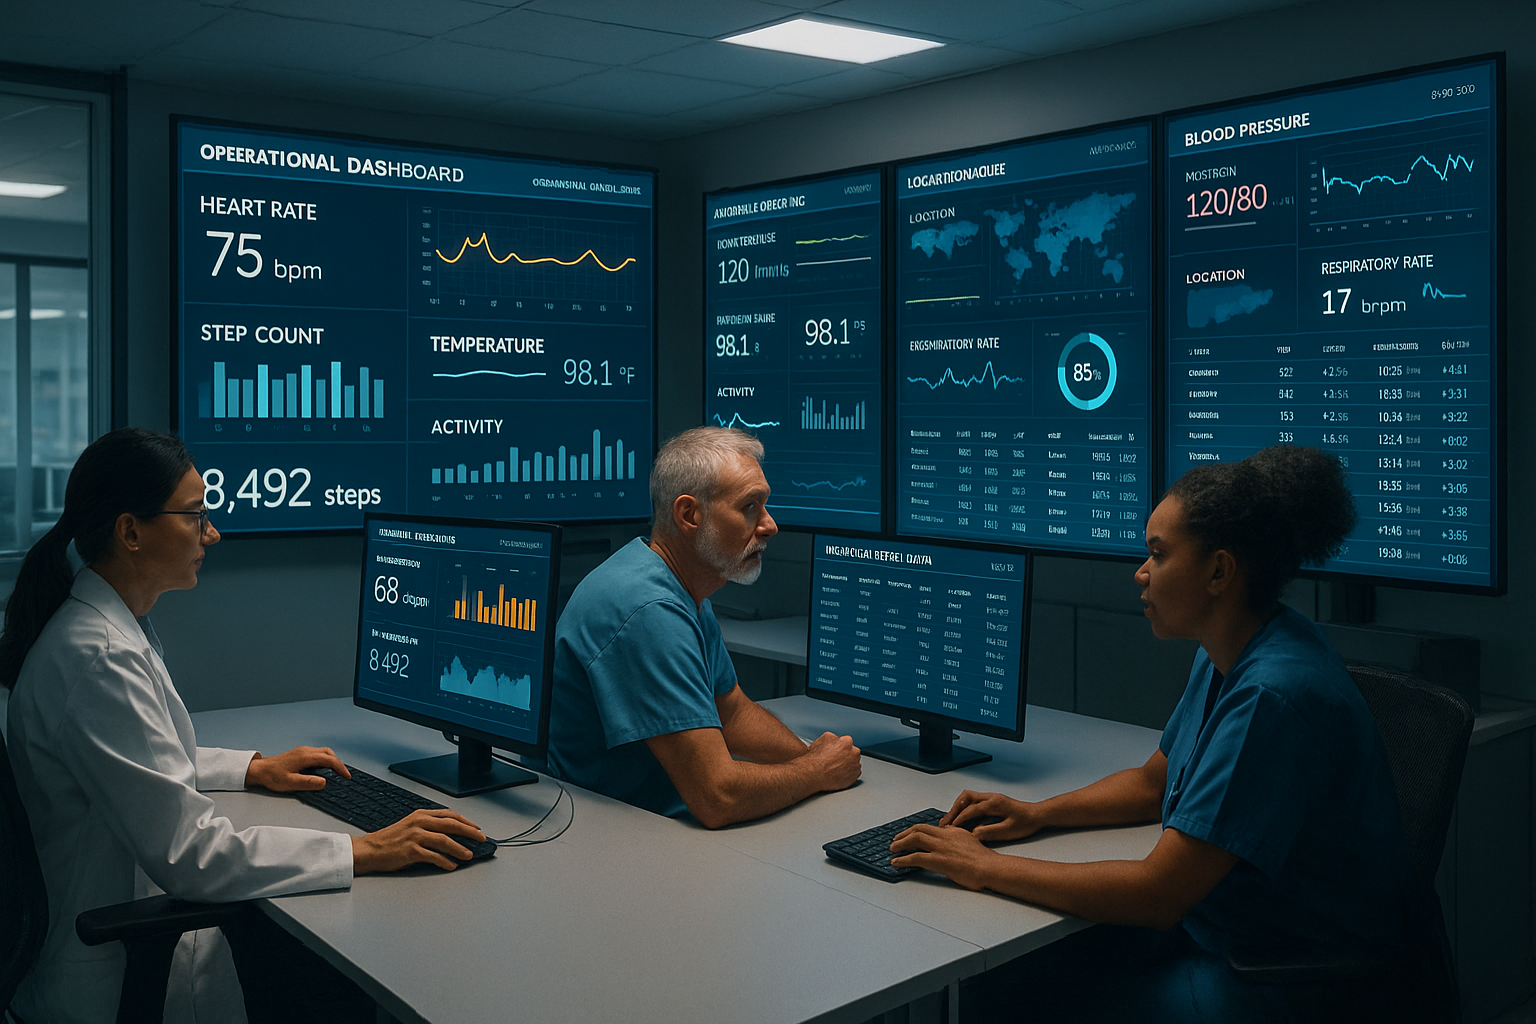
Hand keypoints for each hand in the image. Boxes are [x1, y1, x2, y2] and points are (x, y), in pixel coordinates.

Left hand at [245, 746, 347, 791]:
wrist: (259, 770)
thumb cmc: (272, 776)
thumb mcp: (290, 783)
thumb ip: (307, 782)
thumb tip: (324, 782)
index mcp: (305, 757)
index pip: (329, 760)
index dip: (340, 768)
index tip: (346, 776)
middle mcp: (305, 751)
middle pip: (328, 753)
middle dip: (338, 763)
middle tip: (344, 774)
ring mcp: (302, 751)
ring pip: (323, 752)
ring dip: (332, 760)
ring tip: (336, 771)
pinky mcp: (299, 753)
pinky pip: (317, 753)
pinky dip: (325, 759)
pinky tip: (323, 768)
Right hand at [351, 809, 486, 872]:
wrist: (370, 849)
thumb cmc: (391, 839)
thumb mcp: (411, 825)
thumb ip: (430, 826)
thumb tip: (453, 834)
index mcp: (421, 815)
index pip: (450, 815)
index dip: (466, 821)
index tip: (476, 829)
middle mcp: (419, 822)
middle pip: (451, 825)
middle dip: (469, 832)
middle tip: (481, 839)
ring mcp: (415, 836)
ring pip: (444, 840)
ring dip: (459, 848)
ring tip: (469, 855)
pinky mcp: (410, 850)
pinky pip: (432, 856)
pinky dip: (444, 861)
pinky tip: (451, 865)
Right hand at [799, 732, 861, 791]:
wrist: (814, 776)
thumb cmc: (816, 760)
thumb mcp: (822, 739)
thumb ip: (834, 737)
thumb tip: (836, 738)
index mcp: (846, 742)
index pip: (847, 741)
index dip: (840, 746)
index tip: (836, 750)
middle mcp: (854, 753)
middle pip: (852, 751)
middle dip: (845, 754)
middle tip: (835, 759)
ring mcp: (855, 765)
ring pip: (853, 762)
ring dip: (847, 764)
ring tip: (835, 767)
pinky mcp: (855, 776)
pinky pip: (854, 772)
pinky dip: (849, 773)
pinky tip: (839, 773)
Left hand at [889, 824, 998, 890]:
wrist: (990, 868)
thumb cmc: (983, 859)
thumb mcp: (969, 840)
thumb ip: (956, 836)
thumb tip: (948, 832)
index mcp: (952, 831)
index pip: (928, 827)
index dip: (914, 830)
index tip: (907, 834)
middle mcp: (945, 836)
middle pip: (918, 830)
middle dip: (903, 834)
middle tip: (895, 841)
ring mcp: (941, 848)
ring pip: (914, 839)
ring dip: (900, 844)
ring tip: (892, 850)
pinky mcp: (939, 860)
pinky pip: (916, 857)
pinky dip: (903, 859)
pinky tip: (897, 862)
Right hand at [940, 790, 1040, 841]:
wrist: (1037, 815)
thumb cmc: (1026, 822)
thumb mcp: (1010, 830)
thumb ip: (991, 831)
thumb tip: (974, 833)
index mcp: (995, 803)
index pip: (971, 810)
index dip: (959, 819)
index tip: (950, 828)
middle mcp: (990, 797)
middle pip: (965, 798)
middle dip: (953, 811)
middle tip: (944, 823)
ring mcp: (990, 798)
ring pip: (967, 797)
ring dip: (957, 807)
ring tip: (949, 820)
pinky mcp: (991, 801)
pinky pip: (972, 801)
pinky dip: (963, 808)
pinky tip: (961, 819)